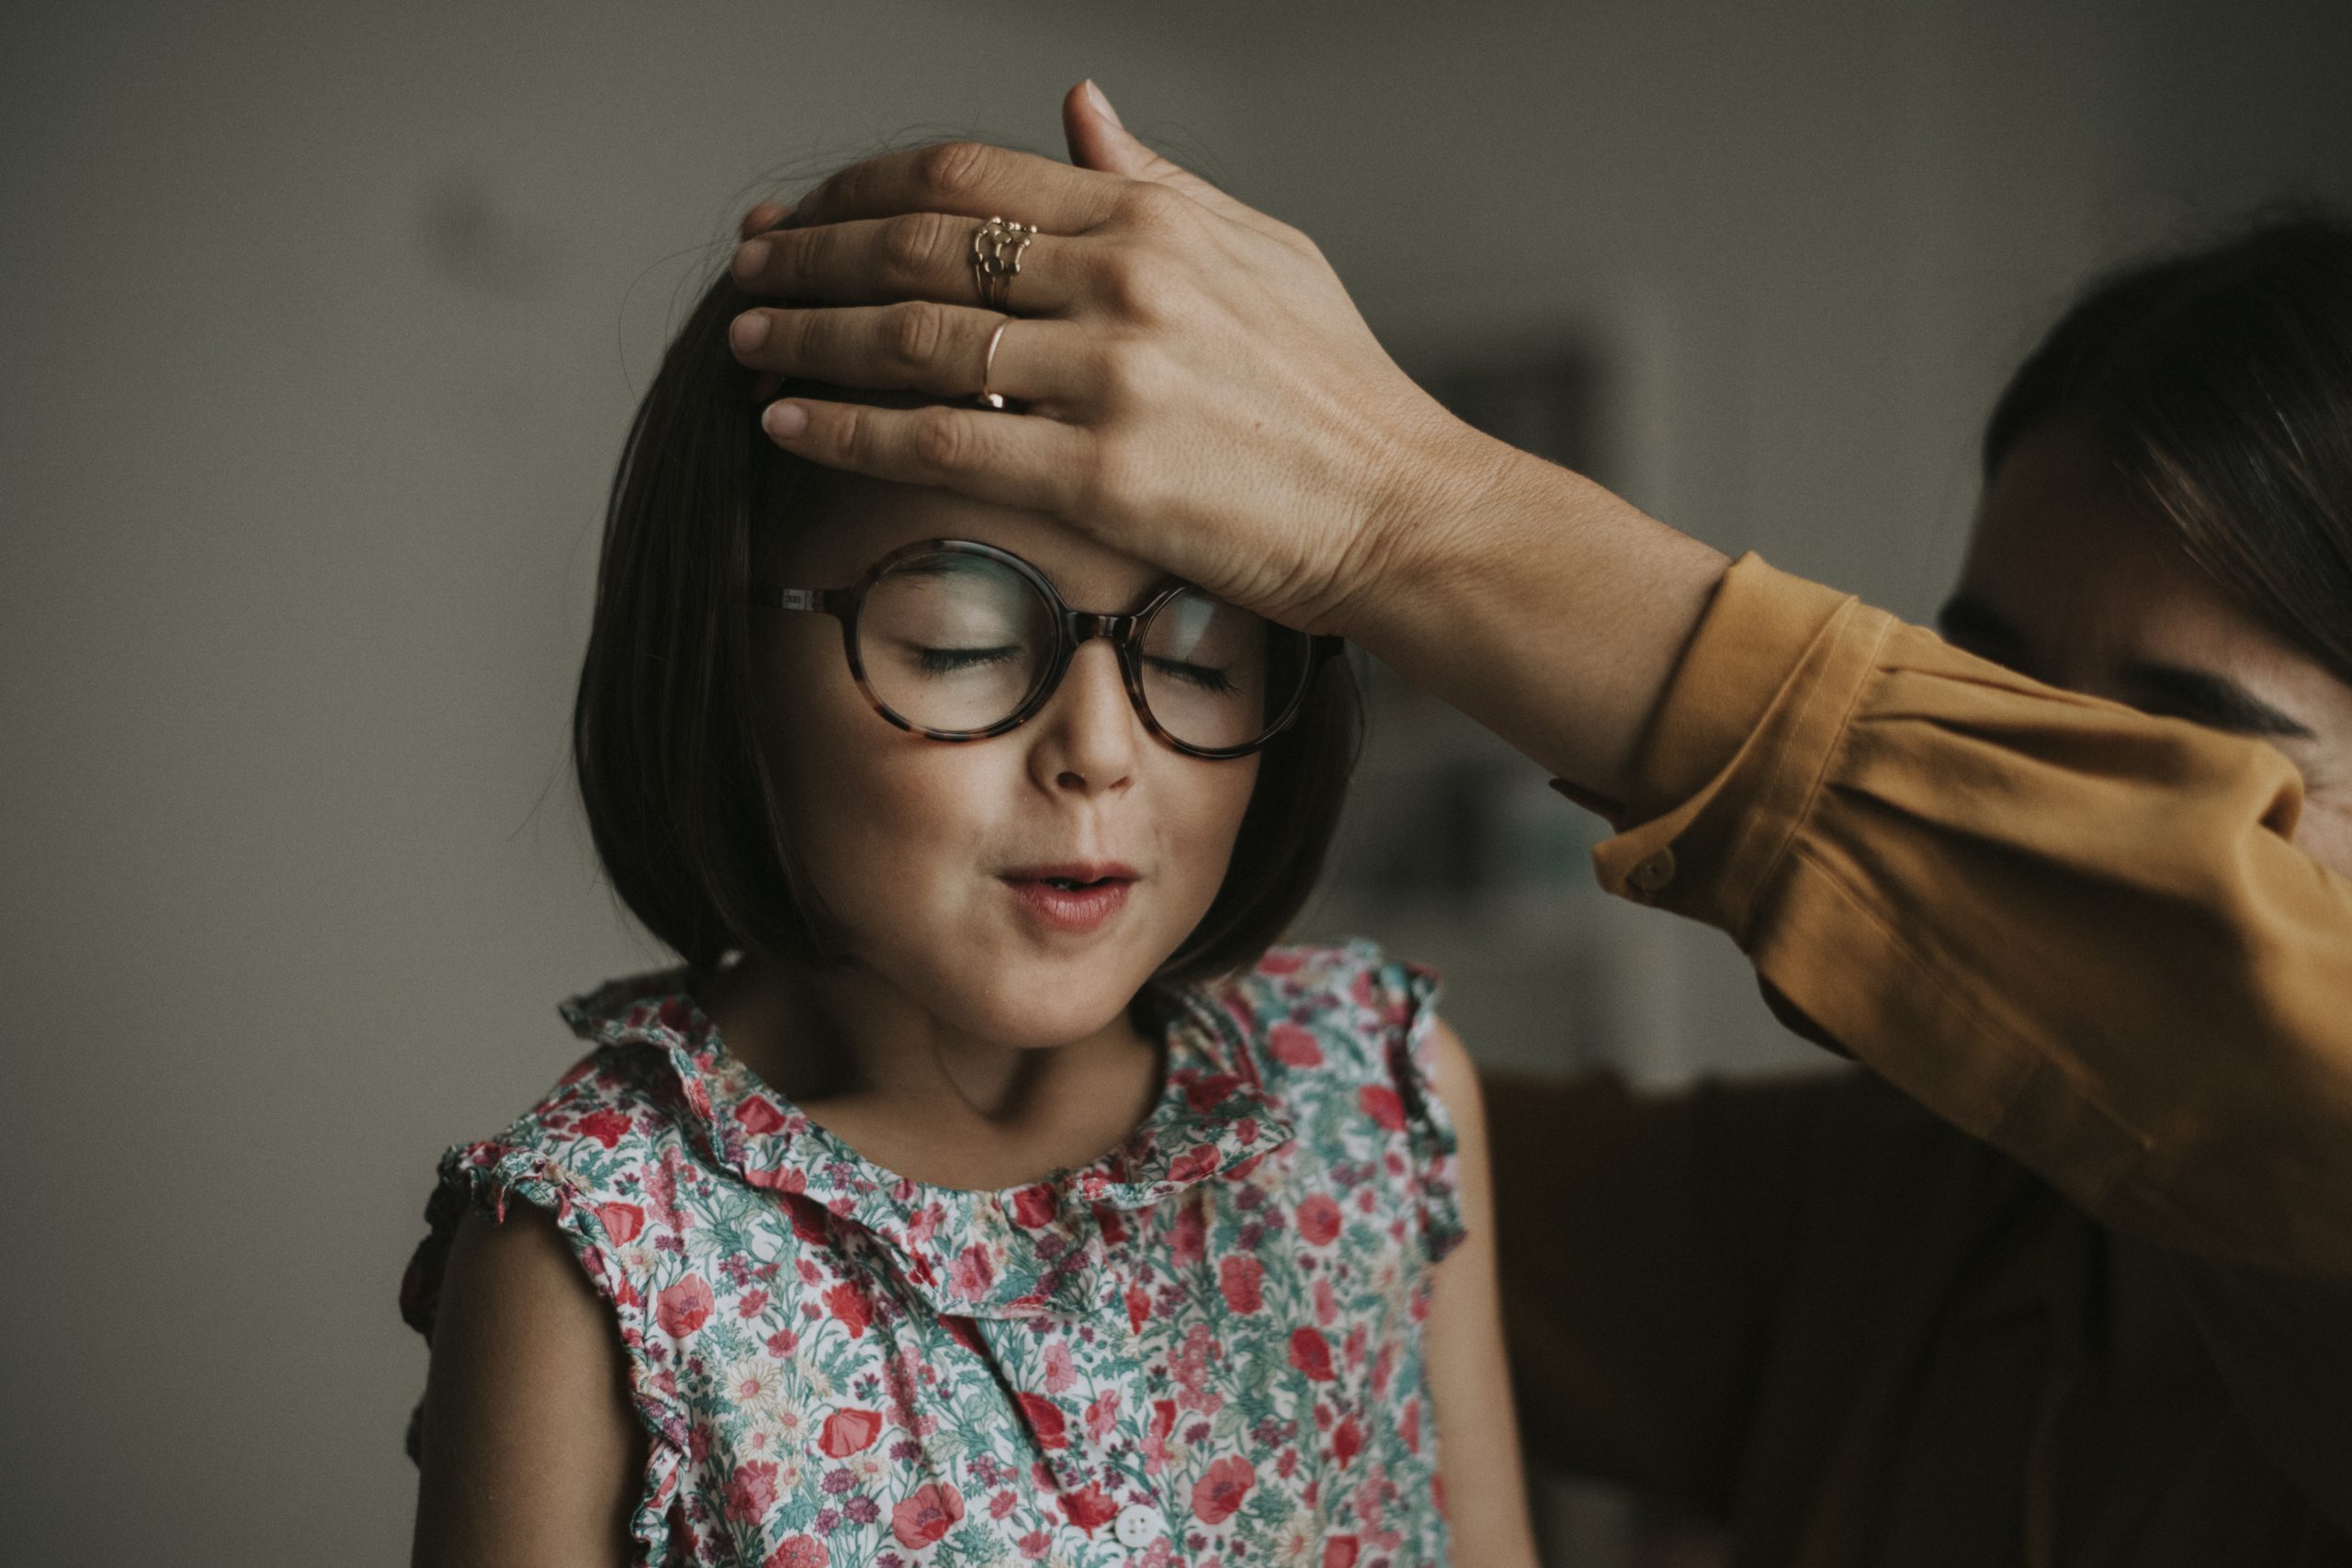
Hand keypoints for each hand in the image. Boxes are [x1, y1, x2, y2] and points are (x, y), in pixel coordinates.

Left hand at [724, 82, 1496, 635]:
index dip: (862, 189)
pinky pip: (942, 442)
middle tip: (746, 271)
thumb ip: (1156, 181)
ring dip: (809, 337)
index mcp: (1154, 219)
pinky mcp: (1105, 476)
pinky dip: (849, 428)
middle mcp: (1127, 282)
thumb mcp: (1264, 251)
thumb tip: (1075, 106)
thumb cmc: (1338, 393)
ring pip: (916, 340)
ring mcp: (1114, 378)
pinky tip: (789, 422)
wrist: (1403, 511)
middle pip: (920, 248)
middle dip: (811, 256)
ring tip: (742, 343)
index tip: (803, 213)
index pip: (967, 174)